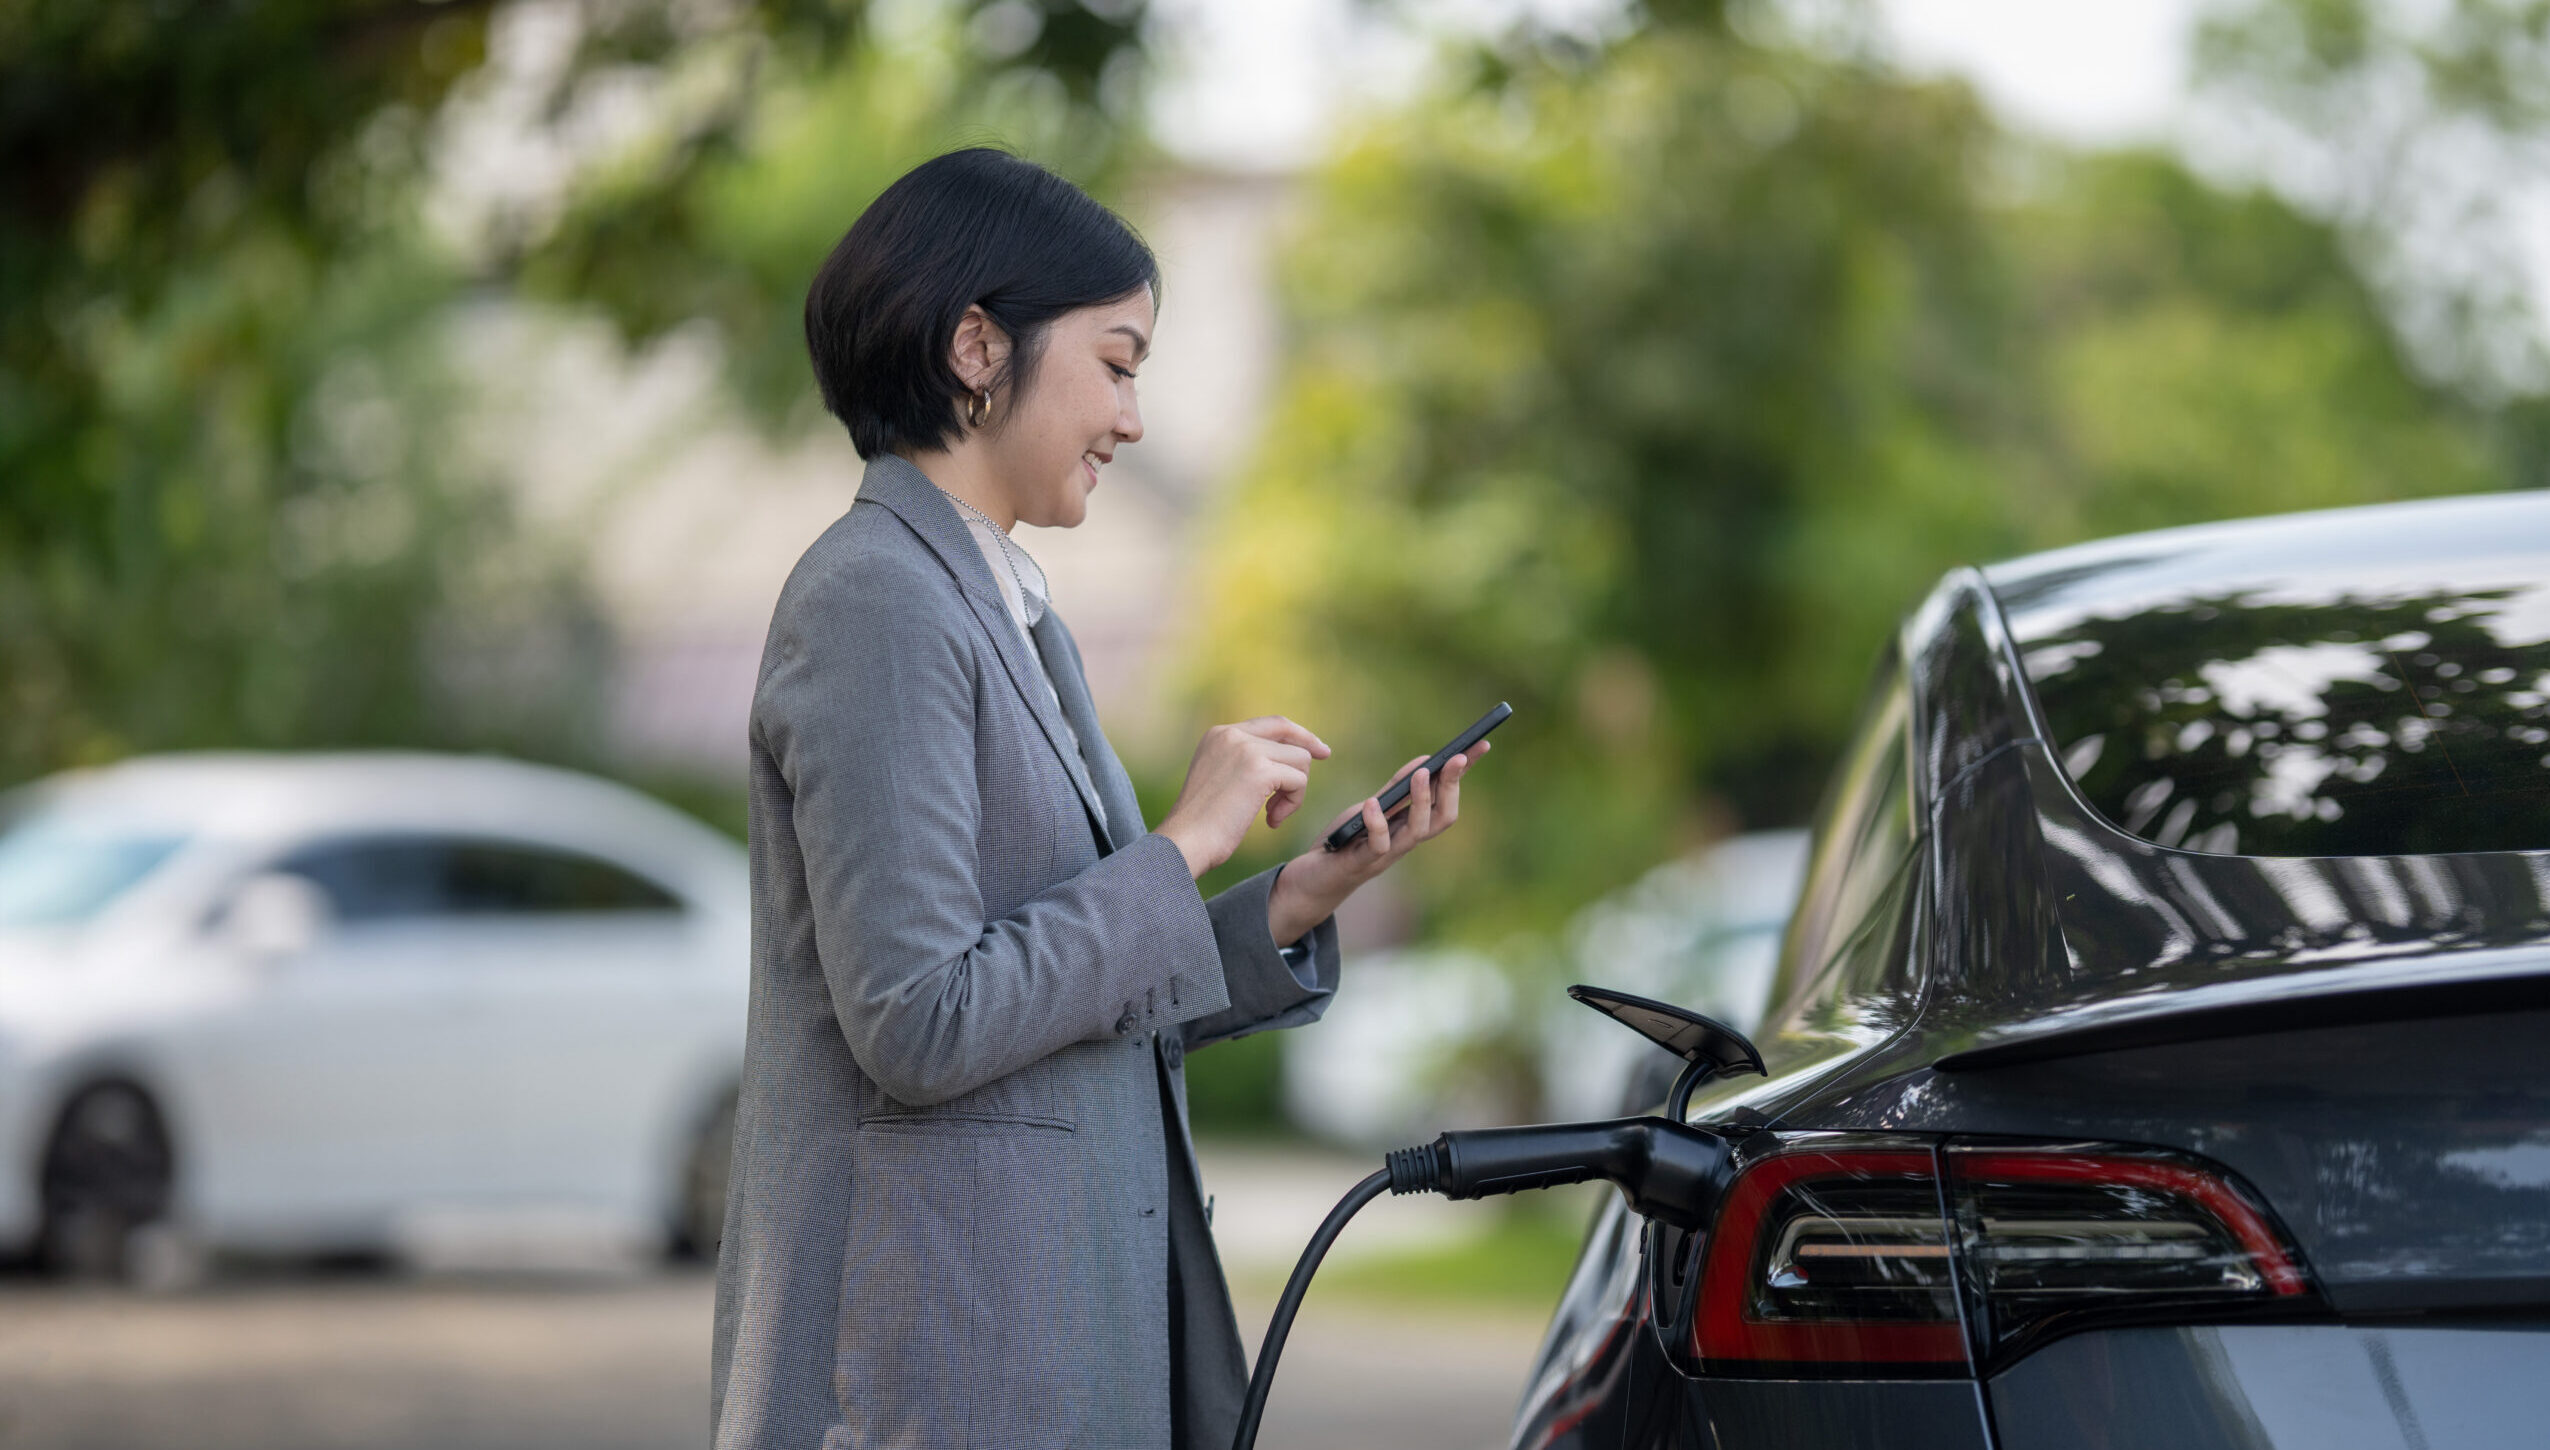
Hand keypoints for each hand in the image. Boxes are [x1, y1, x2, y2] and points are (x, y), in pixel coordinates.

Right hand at [1157, 716, 1331, 878]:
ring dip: (1294, 791)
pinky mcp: (1259, 771)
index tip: (1316, 747)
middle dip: (1308, 749)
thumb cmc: (1201, 824)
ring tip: (1272, 815)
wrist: (1185, 842)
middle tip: (1325, 756)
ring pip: (1299, 760)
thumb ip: (1245, 763)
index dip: (1297, 733)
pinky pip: (1299, 781)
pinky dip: (1293, 804)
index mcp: (1218, 735)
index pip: (1270, 723)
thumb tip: (1285, 760)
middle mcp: (1231, 735)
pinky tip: (1271, 821)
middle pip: (1289, 734)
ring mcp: (1245, 750)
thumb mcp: (1219, 780)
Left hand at [1266, 739, 1489, 945]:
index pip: (1447, 799)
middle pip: (1443, 817)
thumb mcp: (1371, 808)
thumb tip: (1426, 761)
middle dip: (1452, 786)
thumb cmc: (1345, 841)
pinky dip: (1377, 824)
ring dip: (1423, 801)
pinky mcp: (1362, 863)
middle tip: (1456, 758)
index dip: (1464, 776)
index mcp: (1411, 826)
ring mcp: (1386, 855)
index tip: (1481, 747)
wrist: (1313, 879)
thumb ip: (1396, 789)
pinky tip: (1372, 803)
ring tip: (1422, 775)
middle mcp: (1405, 841)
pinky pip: (1378, 846)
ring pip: (1418, 832)